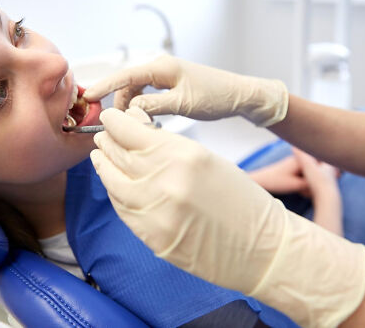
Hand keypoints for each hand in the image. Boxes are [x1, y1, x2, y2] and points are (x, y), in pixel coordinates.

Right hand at [84, 54, 288, 126]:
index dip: (105, 86)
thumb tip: (130, 111)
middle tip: (116, 124)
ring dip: (132, 106)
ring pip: (137, 90)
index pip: (126, 75)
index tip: (89, 95)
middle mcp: (161, 68)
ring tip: (134, 125)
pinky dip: (142, 106)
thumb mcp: (182, 105)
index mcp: (162, 68)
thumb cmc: (215, 97)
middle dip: (119, 102)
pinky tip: (146, 120)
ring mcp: (166, 75)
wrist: (239, 95)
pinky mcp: (171, 84)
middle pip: (128, 84)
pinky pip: (148, 94)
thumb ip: (153, 107)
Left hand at [91, 107, 364, 327]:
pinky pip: (122, 209)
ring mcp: (155, 212)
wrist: (263, 248)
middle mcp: (164, 181)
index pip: (130, 130)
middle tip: (104, 133)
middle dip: (107, 140)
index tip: (111, 116)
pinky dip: (115, 192)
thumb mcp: (207, 159)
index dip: (116, 121)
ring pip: (113, 181)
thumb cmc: (241, 200)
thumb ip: (168, 147)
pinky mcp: (152, 237)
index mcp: (183, 155)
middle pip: (117, 153)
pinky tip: (115, 183)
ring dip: (104, 165)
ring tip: (101, 155)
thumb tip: (137, 134)